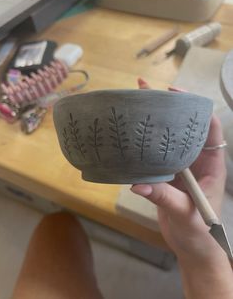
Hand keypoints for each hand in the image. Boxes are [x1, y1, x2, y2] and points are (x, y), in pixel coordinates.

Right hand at [131, 79, 226, 262]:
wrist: (193, 248)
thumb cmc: (200, 232)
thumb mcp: (186, 213)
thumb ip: (164, 197)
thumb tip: (137, 183)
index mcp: (210, 164)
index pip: (208, 127)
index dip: (194, 107)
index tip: (175, 92)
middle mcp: (194, 161)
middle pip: (182, 129)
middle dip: (167, 109)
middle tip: (145, 90)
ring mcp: (178, 168)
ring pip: (166, 141)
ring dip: (152, 125)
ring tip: (134, 107)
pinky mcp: (165, 177)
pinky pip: (154, 159)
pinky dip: (143, 148)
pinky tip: (130, 138)